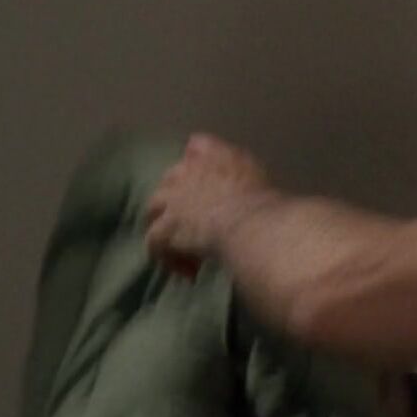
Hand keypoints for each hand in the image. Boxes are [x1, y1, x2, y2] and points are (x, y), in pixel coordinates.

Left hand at [146, 133, 276, 277]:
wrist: (246, 221)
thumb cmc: (262, 198)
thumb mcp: (259, 174)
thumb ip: (244, 171)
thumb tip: (242, 180)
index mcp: (214, 154)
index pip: (198, 145)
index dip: (199, 161)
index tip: (208, 179)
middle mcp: (186, 172)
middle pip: (170, 179)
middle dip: (177, 196)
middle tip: (194, 218)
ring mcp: (171, 201)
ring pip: (154, 209)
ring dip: (165, 225)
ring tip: (182, 245)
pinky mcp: (164, 230)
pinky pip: (155, 244)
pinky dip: (170, 258)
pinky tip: (190, 271)